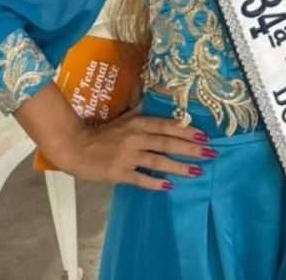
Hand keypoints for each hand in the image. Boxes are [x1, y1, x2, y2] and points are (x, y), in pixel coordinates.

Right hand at [47, 108, 215, 191]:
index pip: (167, 127)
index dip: (186, 131)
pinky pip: (140, 179)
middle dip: (190, 149)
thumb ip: (142, 112)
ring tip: (197, 171)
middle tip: (210, 153)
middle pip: (167, 143)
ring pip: (158, 161)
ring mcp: (127, 156)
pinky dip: (154, 183)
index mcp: (138, 124)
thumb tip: (160, 98)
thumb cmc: (102, 133)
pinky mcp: (118, 173)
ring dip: (179, 167)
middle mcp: (135, 138)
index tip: (204, 136)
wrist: (75, 147)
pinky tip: (169, 186)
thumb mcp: (125, 119)